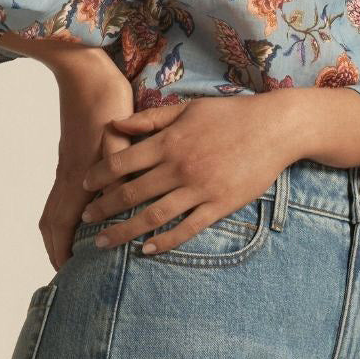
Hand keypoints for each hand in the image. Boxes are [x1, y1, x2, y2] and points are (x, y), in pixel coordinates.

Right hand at [38, 51, 134, 271]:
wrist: (83, 73)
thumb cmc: (106, 100)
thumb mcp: (119, 136)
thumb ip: (120, 168)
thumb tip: (123, 200)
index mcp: (80, 176)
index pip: (64, 224)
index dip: (64, 250)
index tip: (71, 273)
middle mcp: (69, 175)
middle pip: (51, 222)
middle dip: (56, 250)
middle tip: (67, 273)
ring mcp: (67, 166)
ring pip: (53, 209)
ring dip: (57, 234)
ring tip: (69, 252)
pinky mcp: (71, 157)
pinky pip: (59, 196)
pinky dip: (63, 215)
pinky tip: (79, 216)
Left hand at [78, 94, 293, 254]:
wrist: (275, 127)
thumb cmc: (230, 114)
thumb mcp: (187, 108)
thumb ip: (150, 119)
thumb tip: (115, 125)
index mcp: (169, 141)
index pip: (121, 162)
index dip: (98, 175)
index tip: (85, 185)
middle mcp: (180, 167)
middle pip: (131, 193)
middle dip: (103, 208)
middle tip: (86, 218)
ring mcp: (200, 188)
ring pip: (153, 216)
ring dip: (124, 231)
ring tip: (104, 242)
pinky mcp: (220, 204)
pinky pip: (187, 228)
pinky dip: (164, 241)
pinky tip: (146, 250)